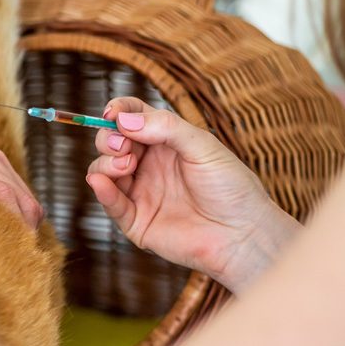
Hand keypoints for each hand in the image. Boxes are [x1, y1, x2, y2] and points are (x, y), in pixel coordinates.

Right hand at [85, 97, 300, 292]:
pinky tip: (102, 182)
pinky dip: (102, 190)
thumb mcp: (203, 146)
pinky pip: (111, 203)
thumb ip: (166, 128)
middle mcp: (149, 165)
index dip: (119, 111)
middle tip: (124, 146)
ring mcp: (140, 192)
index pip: (133, 118)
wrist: (242, 234)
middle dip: (109, 139)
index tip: (113, 113)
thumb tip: (124, 120)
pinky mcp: (135, 221)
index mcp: (166, 142)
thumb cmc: (231, 187)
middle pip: (112, 142)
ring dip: (105, 163)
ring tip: (125, 166)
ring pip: (103, 170)